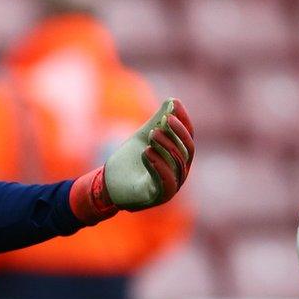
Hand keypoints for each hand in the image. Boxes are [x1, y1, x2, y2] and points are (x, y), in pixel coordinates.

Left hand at [69, 98, 193, 224]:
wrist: (109, 183)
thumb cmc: (129, 160)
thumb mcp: (144, 136)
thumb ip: (158, 121)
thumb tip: (173, 101)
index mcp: (179, 157)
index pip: (188, 137)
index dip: (183, 121)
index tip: (175, 105)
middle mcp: (179, 172)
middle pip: (187, 151)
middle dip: (177, 133)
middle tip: (163, 119)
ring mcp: (171, 187)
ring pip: (177, 165)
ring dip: (166, 146)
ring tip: (151, 133)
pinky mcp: (158, 197)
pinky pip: (166, 182)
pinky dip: (158, 165)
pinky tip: (146, 151)